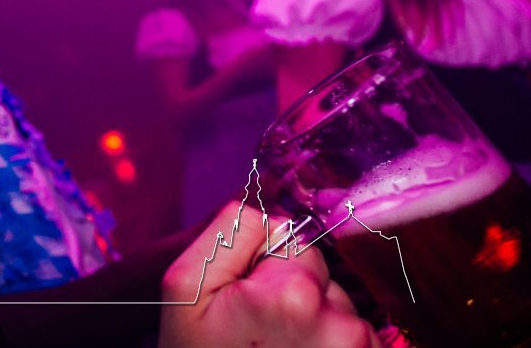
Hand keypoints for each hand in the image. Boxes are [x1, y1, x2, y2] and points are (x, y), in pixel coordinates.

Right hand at [159, 201, 380, 347]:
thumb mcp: (184, 287)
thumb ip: (230, 231)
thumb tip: (275, 215)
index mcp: (292, 294)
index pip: (293, 240)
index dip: (264, 268)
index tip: (246, 306)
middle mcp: (341, 324)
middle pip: (322, 277)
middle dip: (296, 298)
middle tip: (261, 337)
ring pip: (341, 313)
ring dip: (317, 331)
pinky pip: (365, 343)